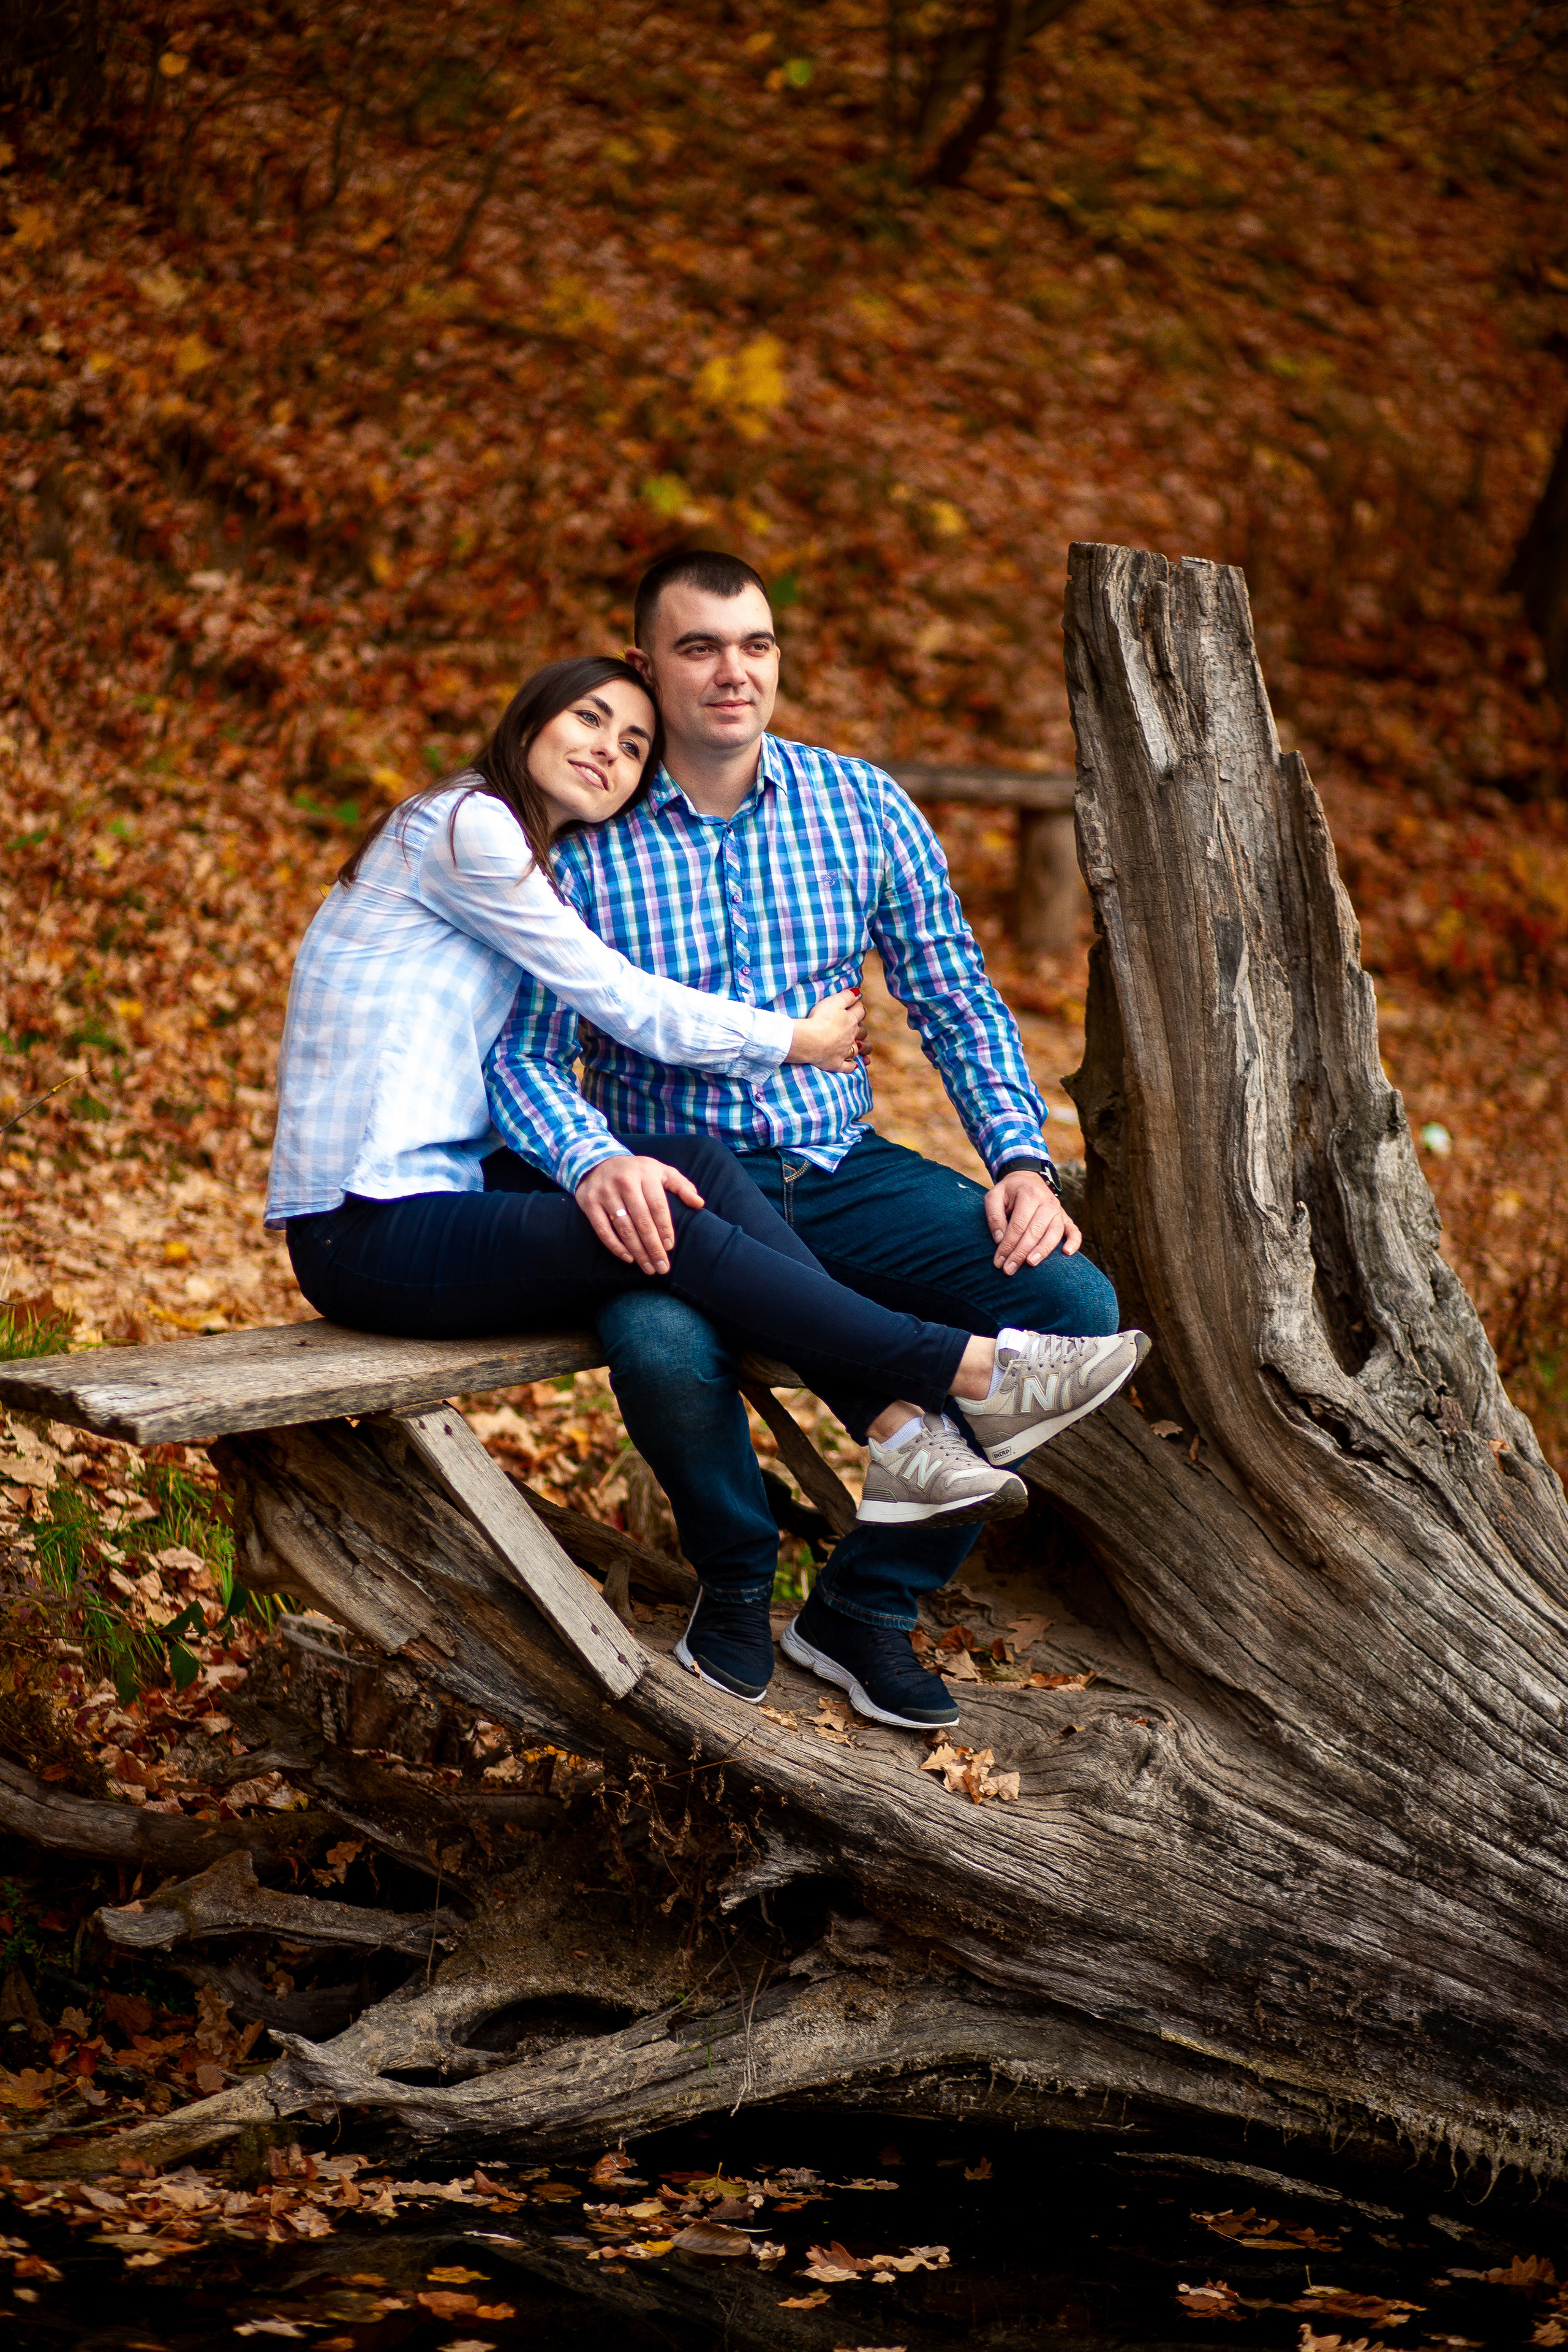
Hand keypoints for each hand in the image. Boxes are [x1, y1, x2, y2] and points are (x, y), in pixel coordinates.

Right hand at [576, 1154, 705, 1275]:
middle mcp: (624, 1182)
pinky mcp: (589, 1202)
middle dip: (653, 1247)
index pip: (658, 1206)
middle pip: (642, 1220)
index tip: (670, 1247)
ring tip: (648, 1267)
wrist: (597, 1161)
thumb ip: (681, 1185)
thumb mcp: (661, 1171)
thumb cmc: (637, 1171)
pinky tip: (628, 1258)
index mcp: (645, 1173)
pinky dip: (615, 1246)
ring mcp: (604, 1192)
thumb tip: (699, 1203)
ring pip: (623, 1227)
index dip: (665, 1228)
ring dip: (637, 1251)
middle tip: (662, 1267)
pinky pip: (602, 1229)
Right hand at [787, 986, 867, 1070]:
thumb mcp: (834, 1001)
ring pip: (857, 1050)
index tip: (855, 1003)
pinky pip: (847, 1067)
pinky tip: (855, 1066)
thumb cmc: (820, 1019)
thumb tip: (858, 993)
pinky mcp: (836, 1063)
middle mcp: (851, 1037)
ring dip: (861, 1048)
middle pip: (862, 1031)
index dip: (858, 1006)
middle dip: (861, 1028)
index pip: (860, 1011)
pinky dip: (852, 1066)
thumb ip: (847, 996)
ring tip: (861, 1046)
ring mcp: (844, 1051)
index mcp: (851, 1021)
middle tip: (856, 1026)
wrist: (810, 1041)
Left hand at [984, 1171, 1079, 1274]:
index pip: (1018, 1225)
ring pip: (1054, 1233)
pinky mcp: (1065, 1218)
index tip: (999, 1261)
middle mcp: (1047, 1202)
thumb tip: (999, 1239)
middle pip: (1035, 1231)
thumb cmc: (1008, 1192)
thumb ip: (994, 1216)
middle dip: (1021, 1252)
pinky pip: (1074, 1231)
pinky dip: (1074, 1242)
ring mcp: (1058, 1210)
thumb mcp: (994, 1196)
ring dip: (1043, 1251)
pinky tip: (1067, 1253)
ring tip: (1031, 1263)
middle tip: (1009, 1269)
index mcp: (1029, 1194)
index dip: (1008, 1245)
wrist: (1027, 1179)